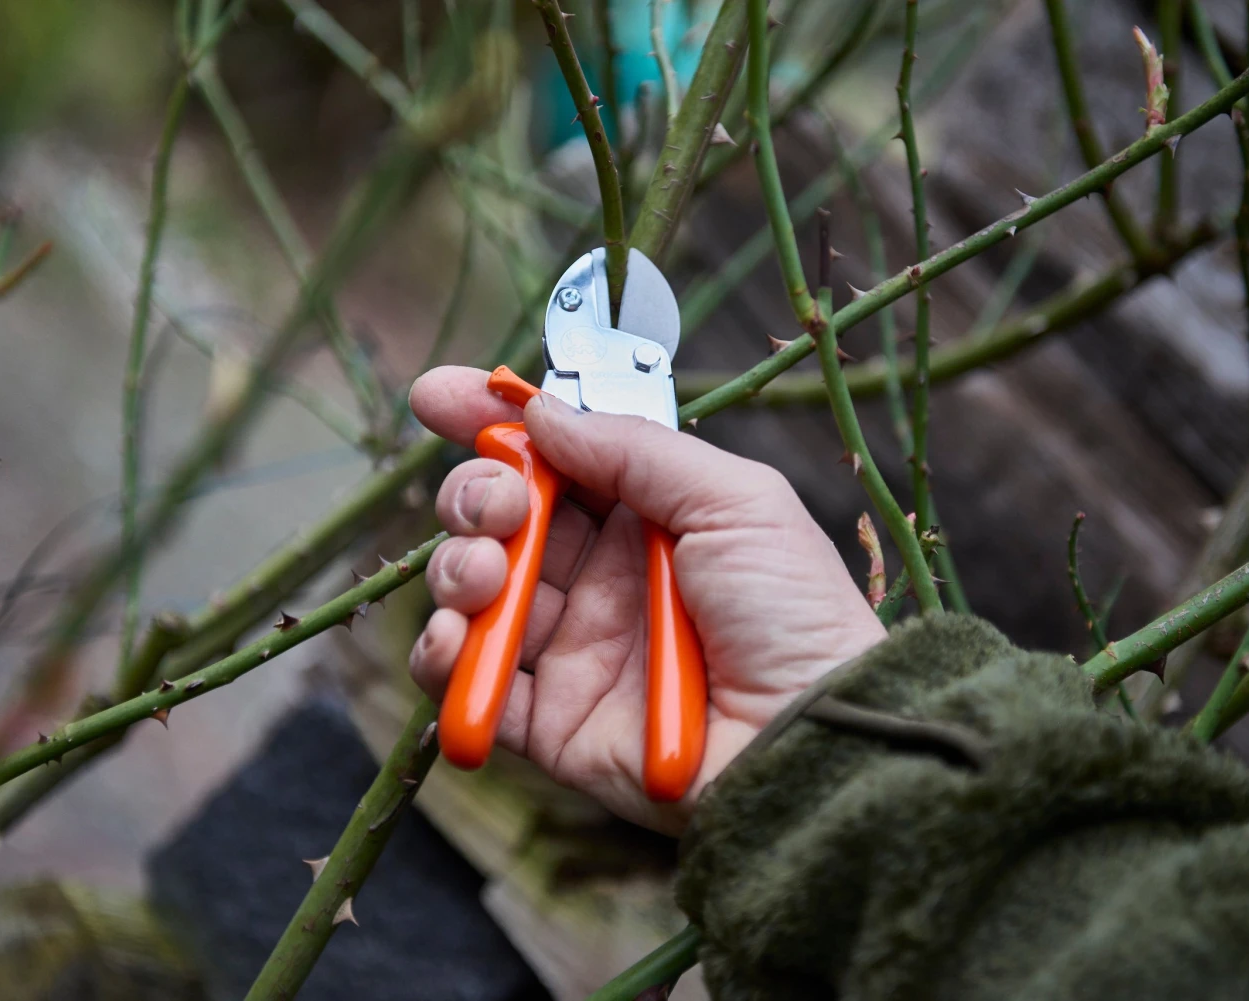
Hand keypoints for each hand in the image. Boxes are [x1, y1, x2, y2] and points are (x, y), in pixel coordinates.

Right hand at [407, 366, 884, 833]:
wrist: (808, 739)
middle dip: (475, 495)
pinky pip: (469, 683)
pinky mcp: (547, 720)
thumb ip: (636, 449)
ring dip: (457, 567)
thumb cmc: (794, 614)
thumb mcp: (737, 501)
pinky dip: (442, 656)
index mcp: (644, 516)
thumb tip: (543, 411)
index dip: (491, 421)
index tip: (439, 397)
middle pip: (498, 515)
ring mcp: (569, 646)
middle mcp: (598, 575)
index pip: (552, 454)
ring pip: (471, 589)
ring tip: (486, 575)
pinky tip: (457, 638)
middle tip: (500, 507)